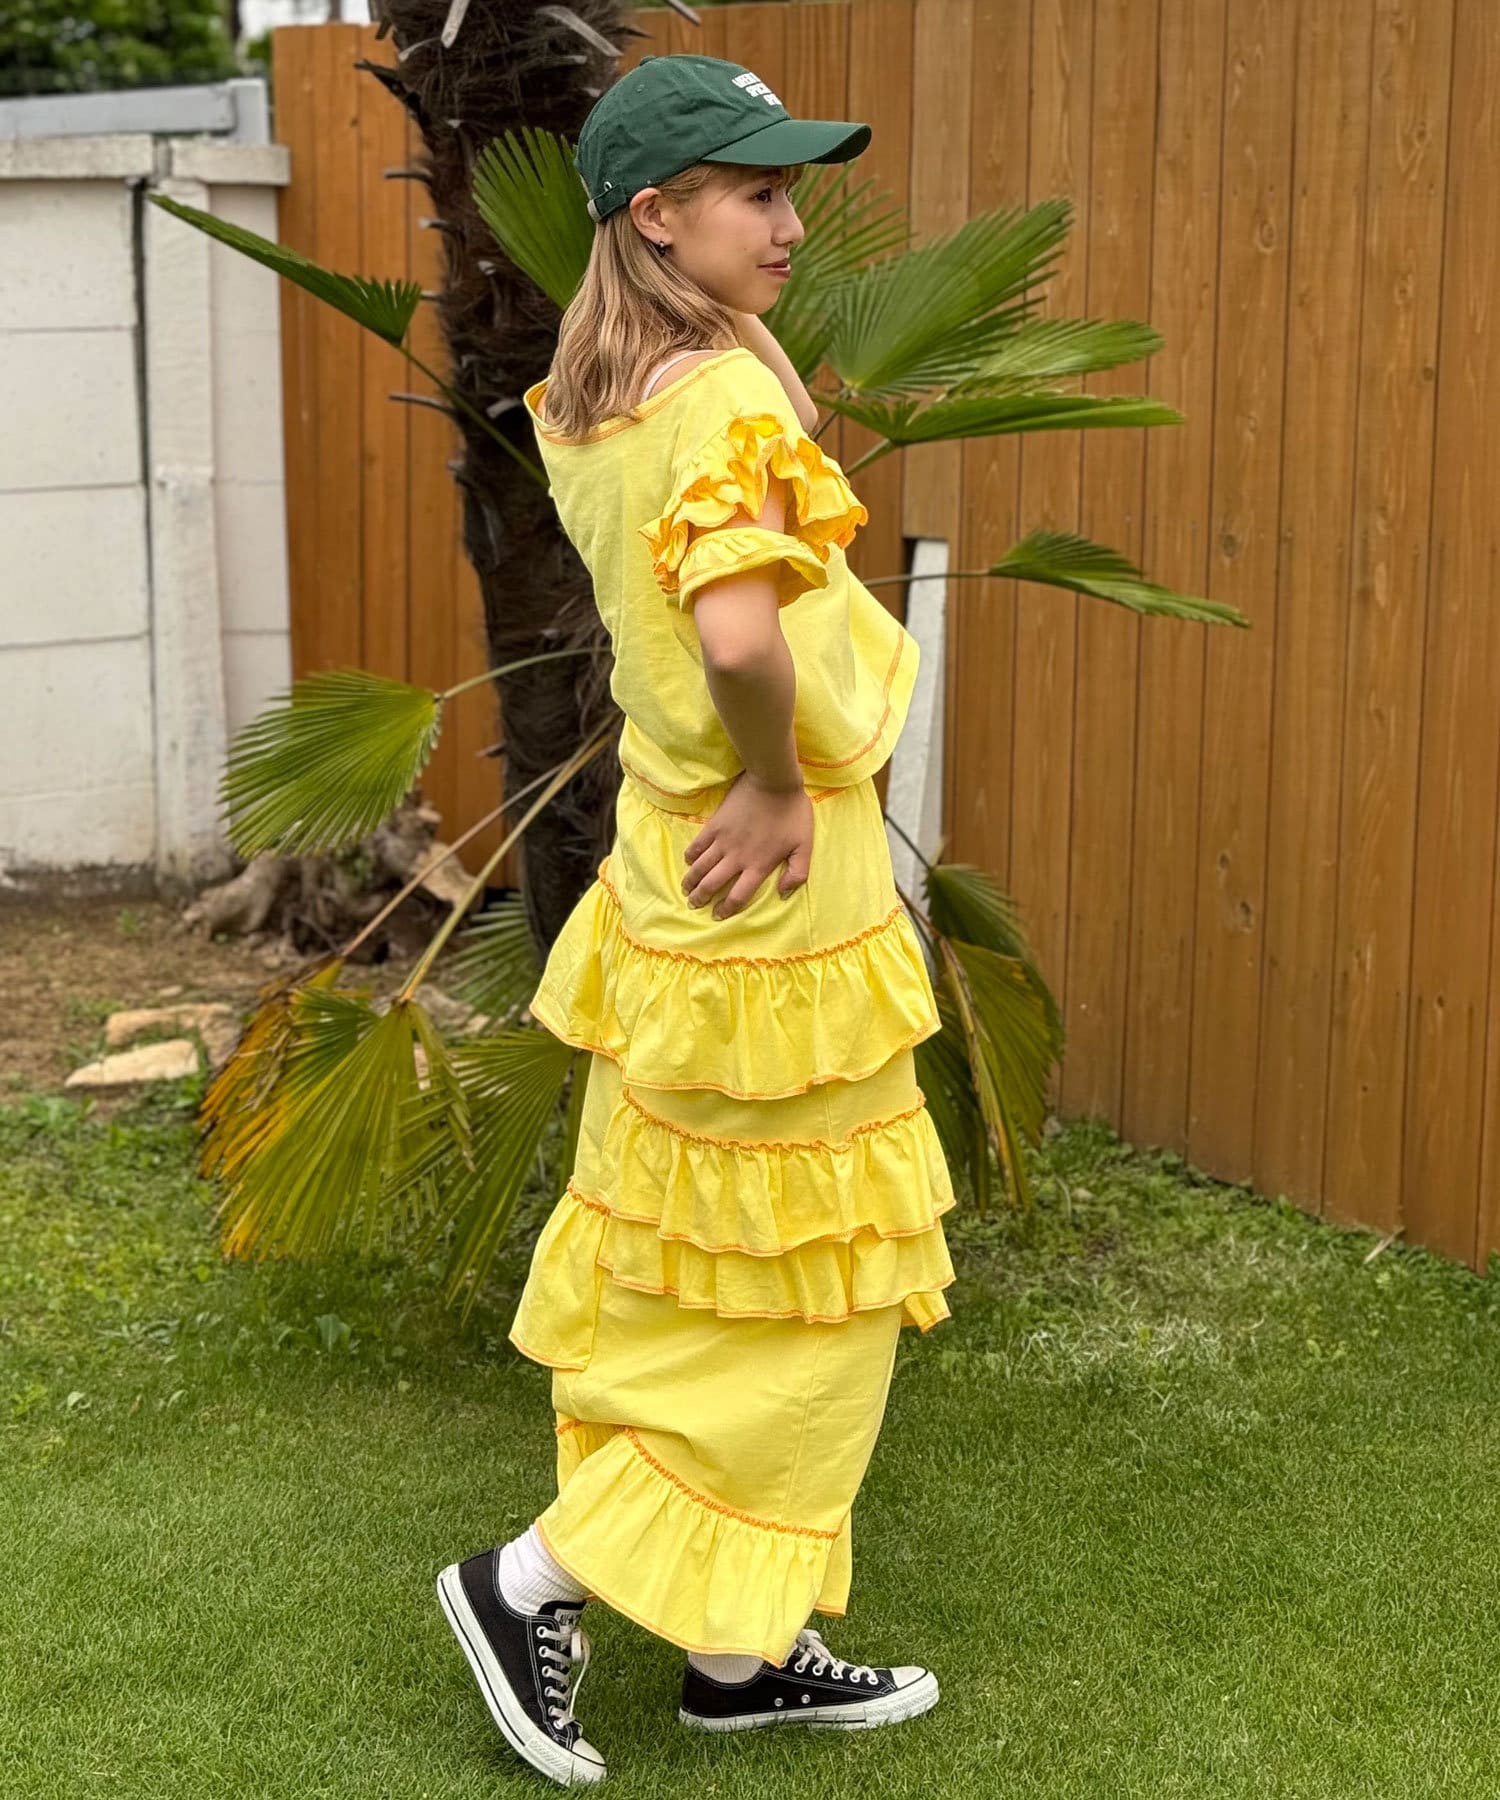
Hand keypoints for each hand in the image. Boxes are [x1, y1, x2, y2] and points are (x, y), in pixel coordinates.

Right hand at [681, 770, 812, 920]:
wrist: (774, 782)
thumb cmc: (792, 813)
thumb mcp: (804, 846)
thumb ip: (798, 873)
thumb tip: (783, 893)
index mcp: (758, 866)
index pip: (738, 896)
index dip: (726, 909)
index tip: (718, 915)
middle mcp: (737, 858)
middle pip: (712, 884)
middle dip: (700, 898)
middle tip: (694, 905)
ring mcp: (723, 841)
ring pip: (700, 868)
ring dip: (691, 881)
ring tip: (686, 890)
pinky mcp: (714, 825)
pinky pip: (697, 845)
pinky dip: (690, 856)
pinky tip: (688, 862)